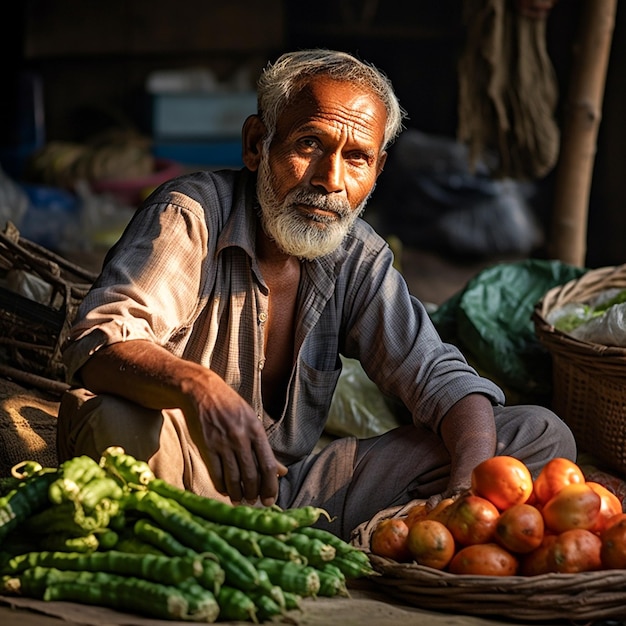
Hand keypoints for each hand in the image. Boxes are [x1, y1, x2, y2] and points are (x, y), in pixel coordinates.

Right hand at [186, 370, 286, 505]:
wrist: (203, 392)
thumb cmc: (231, 407)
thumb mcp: (253, 422)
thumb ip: (265, 449)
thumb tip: (282, 472)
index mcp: (256, 430)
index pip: (267, 465)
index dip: (271, 486)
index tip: (270, 500)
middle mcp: (241, 437)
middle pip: (251, 475)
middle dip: (254, 494)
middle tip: (254, 502)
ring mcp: (223, 442)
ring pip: (233, 477)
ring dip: (238, 494)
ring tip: (240, 501)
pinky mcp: (207, 446)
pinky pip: (216, 473)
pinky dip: (221, 486)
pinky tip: (225, 491)